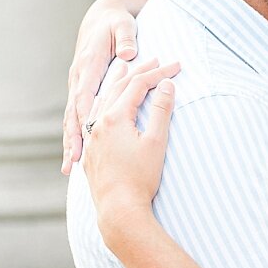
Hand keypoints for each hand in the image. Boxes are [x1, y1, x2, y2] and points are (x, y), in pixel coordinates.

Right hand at [62, 0, 142, 173]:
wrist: (100, 17)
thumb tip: (128, 54)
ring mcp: (77, 86)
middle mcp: (78, 78)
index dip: (83, 116)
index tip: (85, 136)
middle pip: (73, 112)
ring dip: (70, 143)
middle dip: (72, 138)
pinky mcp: (81, 91)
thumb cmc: (114, 23)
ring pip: (71, 118)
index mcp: (88, 65)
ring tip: (69, 167)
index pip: (84, 94)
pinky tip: (74, 157)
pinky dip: (74, 137)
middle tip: (74, 161)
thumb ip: (125, 39)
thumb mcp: (122, 25)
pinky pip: (76, 117)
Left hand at [79, 57, 179, 242]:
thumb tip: (166, 85)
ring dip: (115, 82)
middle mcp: (98, 123)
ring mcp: (92, 137)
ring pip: (101, 100)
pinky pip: (93, 117)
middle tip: (154, 59)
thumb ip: (161, 111)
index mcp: (114, 117)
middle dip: (138, 71)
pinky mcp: (91, 151)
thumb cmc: (140, 178)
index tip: (176, 65)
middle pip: (118, 87)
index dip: (158, 72)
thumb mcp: (156, 142)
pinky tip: (104, 103)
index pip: (138, 85)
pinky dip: (102, 101)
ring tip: (122, 67)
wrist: (118, 209)